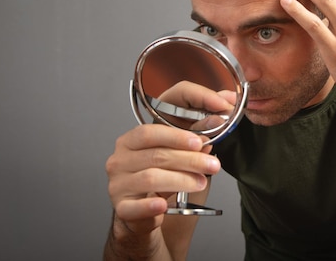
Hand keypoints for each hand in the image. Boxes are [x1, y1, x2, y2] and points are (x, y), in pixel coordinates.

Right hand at [106, 81, 230, 235]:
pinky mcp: (121, 207)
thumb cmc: (160, 180)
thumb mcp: (176, 157)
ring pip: (151, 178)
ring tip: (201, 182)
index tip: (201, 139)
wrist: (143, 214)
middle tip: (212, 165)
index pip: (150, 131)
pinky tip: (163, 205)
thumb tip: (217, 122)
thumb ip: (193, 141)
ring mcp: (118, 184)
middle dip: (190, 159)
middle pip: (157, 154)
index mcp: (131, 141)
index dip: (177, 134)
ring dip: (181, 179)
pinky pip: (135, 206)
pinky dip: (151, 205)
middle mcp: (120, 159)